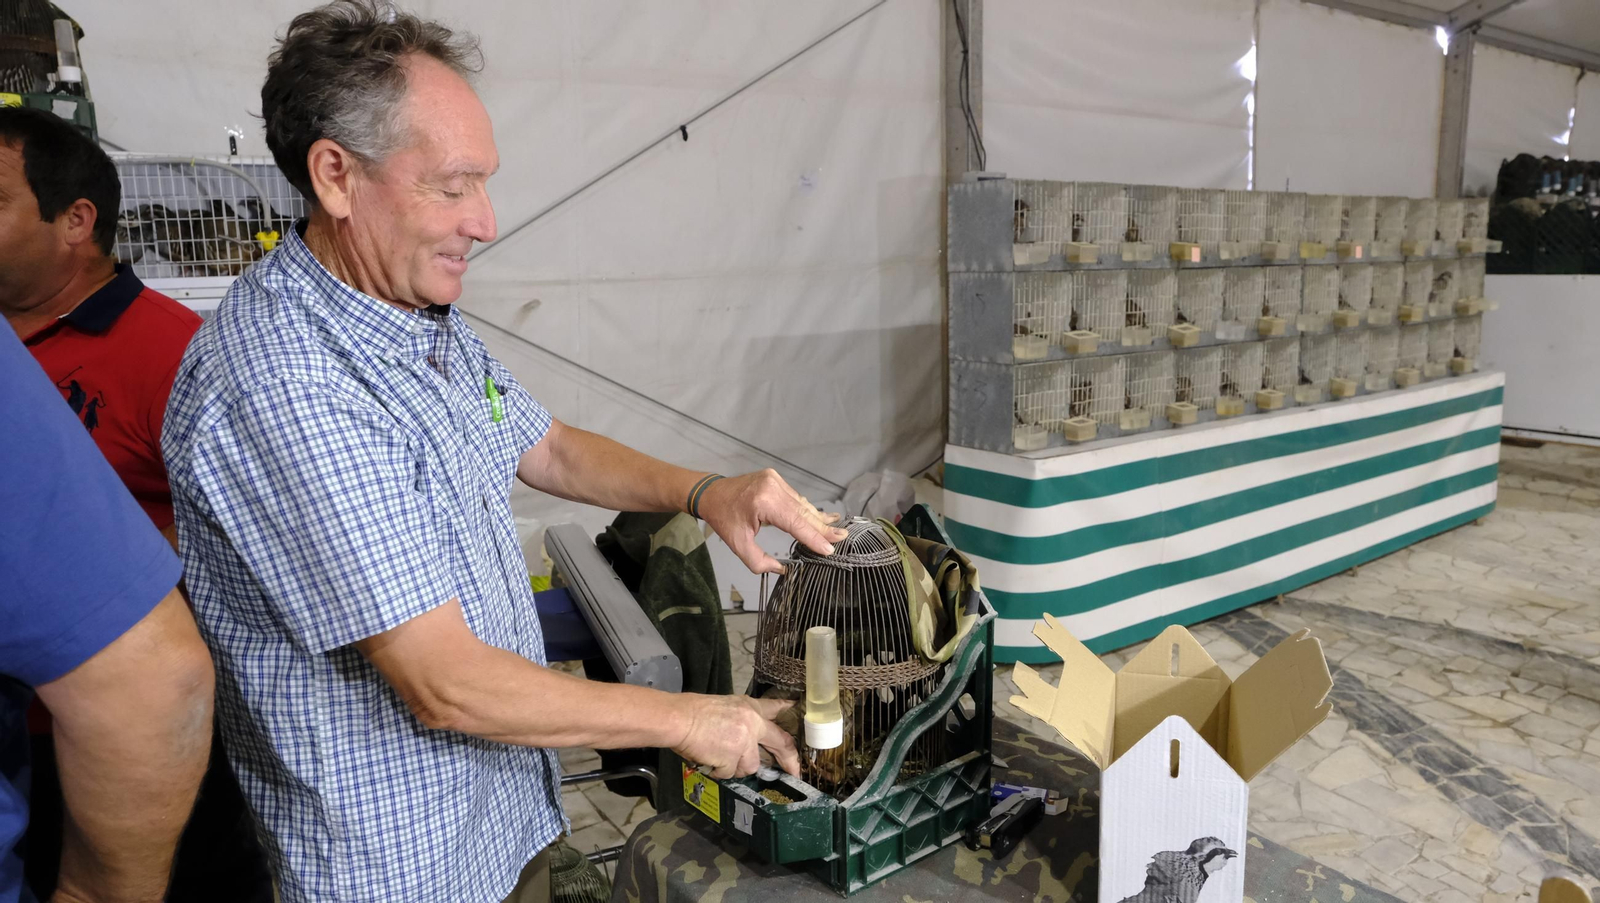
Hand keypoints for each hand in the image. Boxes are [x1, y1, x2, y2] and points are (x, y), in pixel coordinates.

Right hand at [673, 694, 800, 778]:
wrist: (678, 719)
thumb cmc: (693, 711)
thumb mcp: (725, 705)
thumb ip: (741, 719)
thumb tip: (746, 736)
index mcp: (749, 707)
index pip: (775, 707)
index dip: (789, 710)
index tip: (799, 712)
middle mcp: (753, 723)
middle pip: (781, 744)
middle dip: (789, 761)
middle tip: (794, 771)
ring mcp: (744, 742)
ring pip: (750, 766)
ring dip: (735, 766)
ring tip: (717, 756)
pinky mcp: (733, 759)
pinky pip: (730, 773)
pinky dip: (719, 771)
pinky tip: (709, 759)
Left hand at [697, 469, 848, 573]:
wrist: (710, 493)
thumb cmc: (723, 518)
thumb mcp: (737, 544)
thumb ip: (759, 561)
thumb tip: (782, 568)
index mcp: (764, 502)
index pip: (796, 523)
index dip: (814, 537)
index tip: (830, 548)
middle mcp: (773, 487)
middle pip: (803, 512)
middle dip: (823, 527)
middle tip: (843, 537)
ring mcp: (775, 480)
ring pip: (802, 504)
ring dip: (817, 518)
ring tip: (836, 528)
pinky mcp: (775, 479)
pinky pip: (795, 498)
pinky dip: (806, 510)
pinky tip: (820, 516)